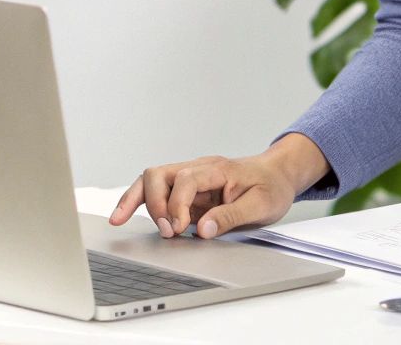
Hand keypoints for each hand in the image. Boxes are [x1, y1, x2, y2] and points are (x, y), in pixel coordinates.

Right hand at [107, 134, 328, 239]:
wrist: (278, 176)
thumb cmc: (271, 187)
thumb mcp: (261, 205)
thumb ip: (231, 216)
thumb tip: (202, 230)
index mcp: (217, 169)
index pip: (185, 180)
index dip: (177, 204)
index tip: (179, 228)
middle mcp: (198, 170)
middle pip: (159, 174)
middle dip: (153, 203)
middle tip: (166, 231)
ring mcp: (189, 180)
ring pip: (151, 181)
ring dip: (138, 201)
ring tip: (123, 220)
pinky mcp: (186, 193)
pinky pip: (157, 194)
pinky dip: (139, 204)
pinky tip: (123, 214)